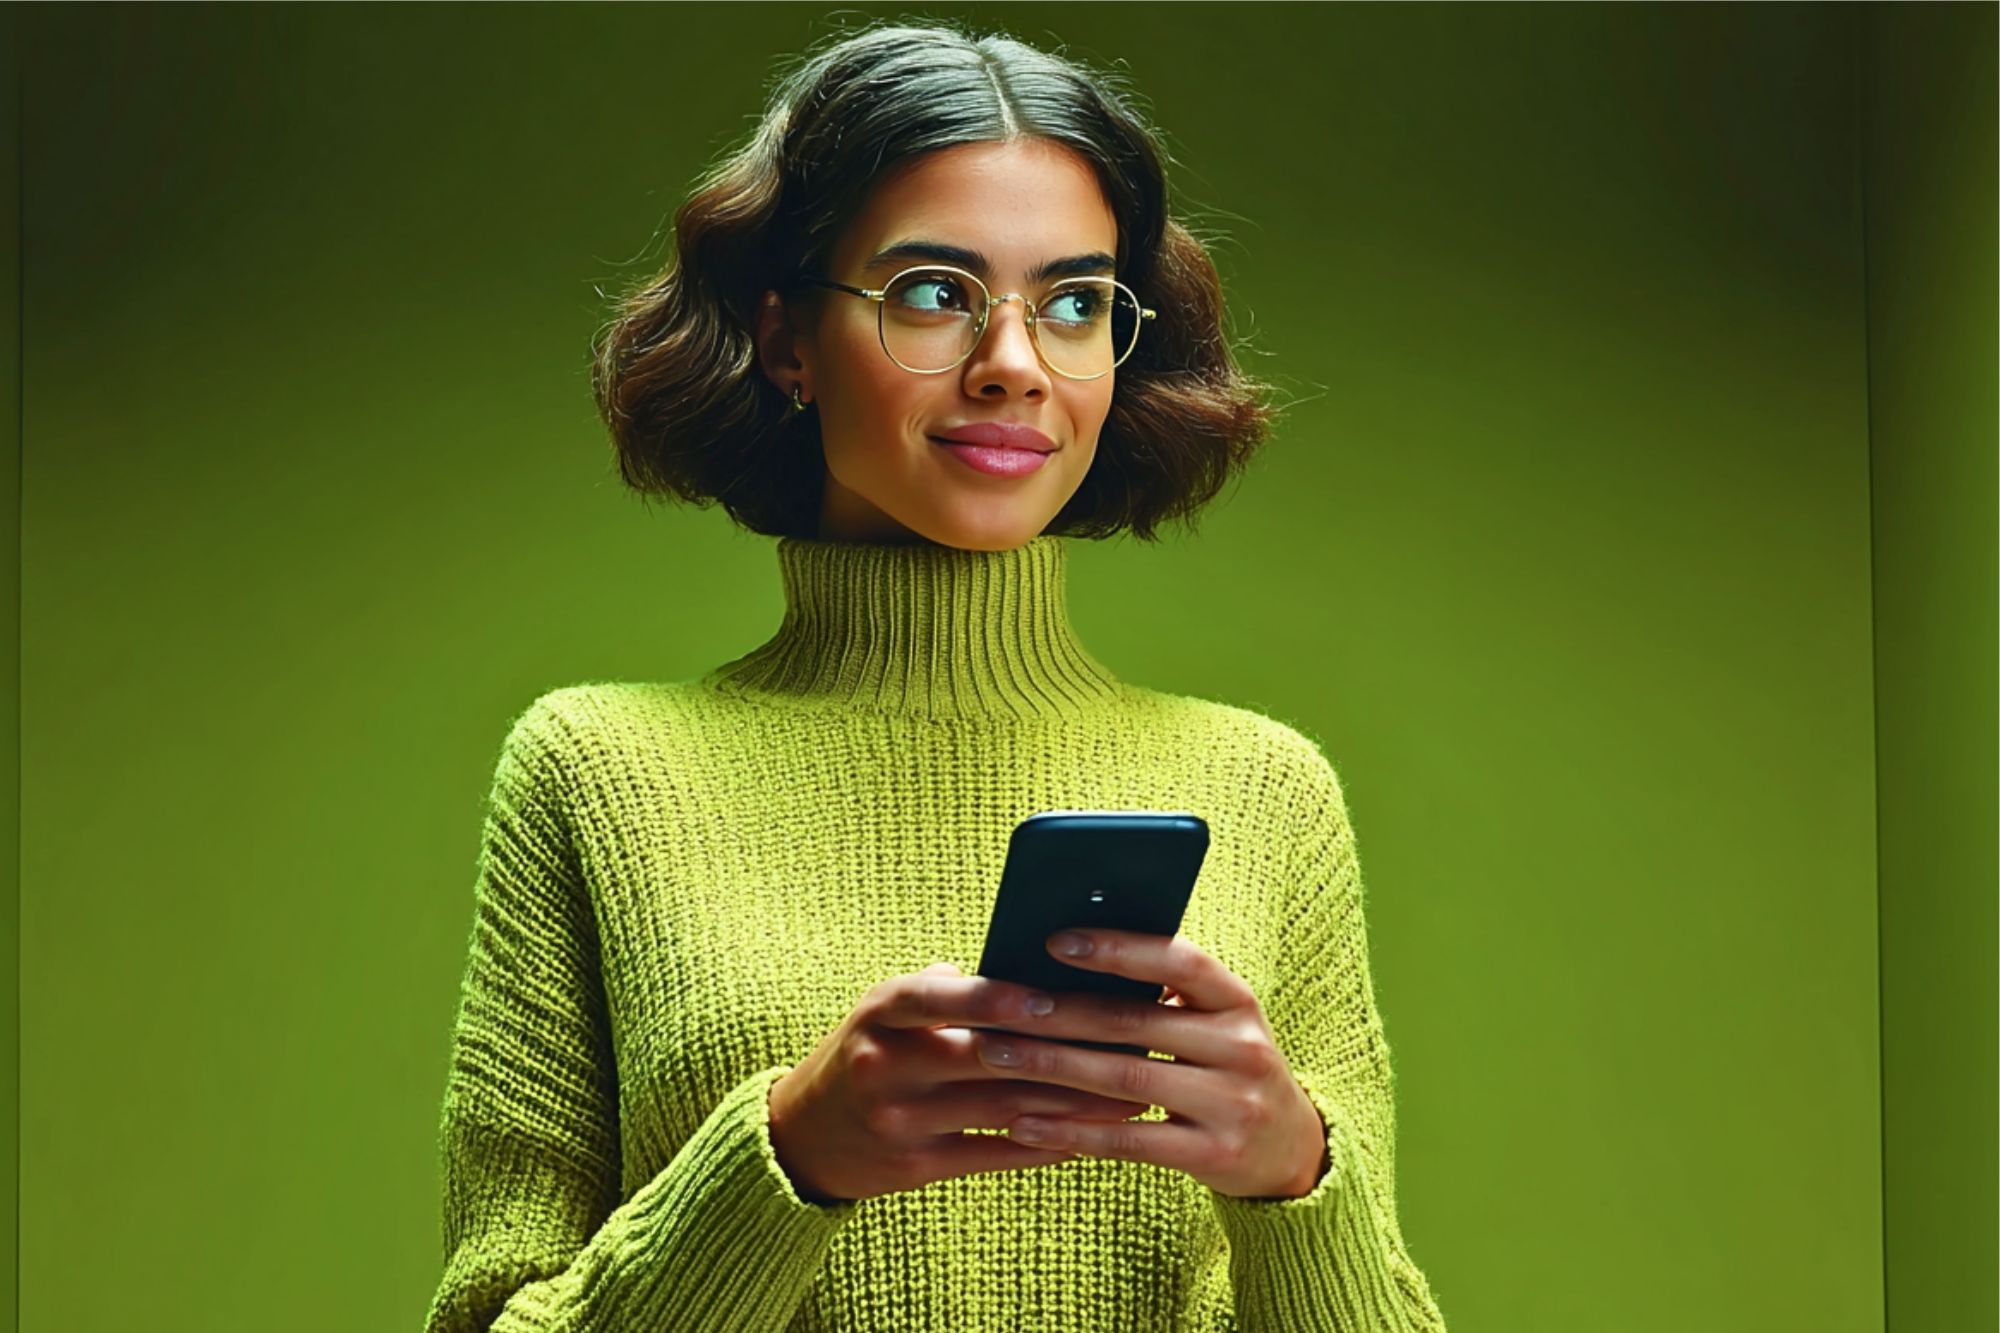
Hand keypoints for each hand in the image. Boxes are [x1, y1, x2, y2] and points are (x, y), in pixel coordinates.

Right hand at [765, 962, 1153, 1204]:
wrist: (801, 1134)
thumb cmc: (867, 1051)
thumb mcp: (886, 1009)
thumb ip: (949, 989)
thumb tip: (1037, 968)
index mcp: (881, 1012)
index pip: (936, 997)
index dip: (992, 999)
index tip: (1049, 998)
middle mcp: (886, 1065)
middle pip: (986, 1058)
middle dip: (1063, 1051)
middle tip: (1127, 1043)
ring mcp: (900, 1120)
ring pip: (1003, 1109)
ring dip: (1074, 1101)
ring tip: (1131, 1091)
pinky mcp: (916, 1168)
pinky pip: (995, 1154)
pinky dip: (1047, 1143)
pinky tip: (1091, 1134)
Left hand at [971, 929, 1329, 1200]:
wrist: (1292, 1152)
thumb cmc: (1227, 1070)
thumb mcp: (1214, 1024)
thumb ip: (1161, 998)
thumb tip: (1062, 963)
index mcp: (1238, 1000)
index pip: (1179, 960)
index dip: (1118, 948)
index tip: (1054, 941)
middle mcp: (1241, 1047)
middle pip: (1136, 1022)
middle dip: (1059, 1012)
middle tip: (999, 1006)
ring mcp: (1232, 1104)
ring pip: (1125, 1080)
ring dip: (1051, 1066)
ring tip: (995, 1056)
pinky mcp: (1214, 1155)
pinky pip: (1129, 1141)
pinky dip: (1070, 1132)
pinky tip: (1022, 1124)